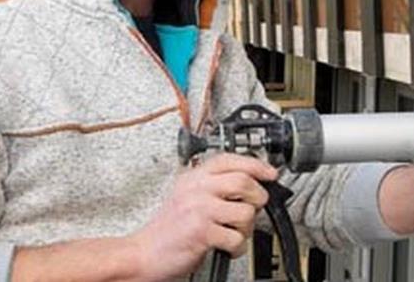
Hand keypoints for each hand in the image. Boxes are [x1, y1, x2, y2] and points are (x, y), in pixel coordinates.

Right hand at [130, 153, 277, 279]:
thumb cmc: (167, 229)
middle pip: (244, 181)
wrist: (144, 253)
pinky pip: (236, 238)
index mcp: (193, 177)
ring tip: (234, 232)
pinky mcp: (201, 232)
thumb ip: (212, 186)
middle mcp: (196, 189)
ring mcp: (199, 209)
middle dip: (258, 196)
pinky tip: (226, 247)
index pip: (229, 160)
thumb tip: (248, 182)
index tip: (269, 172)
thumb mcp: (186, 196)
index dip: (255, 164)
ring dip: (246, 228)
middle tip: (255, 206)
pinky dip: (237, 247)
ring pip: (245, 211)